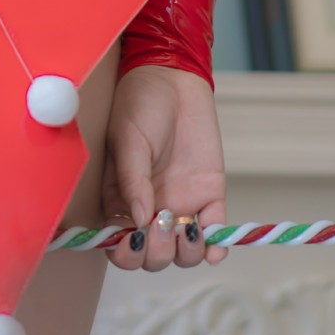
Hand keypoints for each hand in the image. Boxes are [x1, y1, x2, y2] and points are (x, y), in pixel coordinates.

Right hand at [100, 64, 227, 271]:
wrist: (172, 78)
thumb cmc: (139, 103)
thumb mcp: (127, 139)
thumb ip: (131, 179)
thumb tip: (138, 220)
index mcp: (120, 199)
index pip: (118, 244)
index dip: (124, 251)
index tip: (132, 236)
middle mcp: (149, 209)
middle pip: (152, 256)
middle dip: (156, 251)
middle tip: (161, 223)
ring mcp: (180, 204)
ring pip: (183, 252)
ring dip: (185, 252)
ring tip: (186, 227)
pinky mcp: (209, 196)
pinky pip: (214, 233)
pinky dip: (215, 247)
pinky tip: (213, 245)